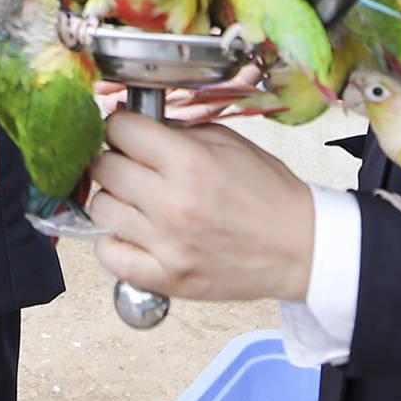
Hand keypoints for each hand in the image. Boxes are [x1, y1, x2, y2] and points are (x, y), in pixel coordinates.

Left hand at [85, 110, 317, 303]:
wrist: (301, 247)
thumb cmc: (269, 195)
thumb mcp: (229, 143)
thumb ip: (178, 132)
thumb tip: (133, 122)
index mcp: (191, 162)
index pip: (120, 130)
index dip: (120, 126)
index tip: (126, 133)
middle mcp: (174, 203)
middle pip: (103, 168)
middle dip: (114, 159)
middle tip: (131, 165)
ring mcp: (167, 244)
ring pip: (100, 209)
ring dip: (113, 199)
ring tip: (135, 200)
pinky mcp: (167, 278)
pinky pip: (109, 256)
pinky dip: (114, 243)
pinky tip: (132, 233)